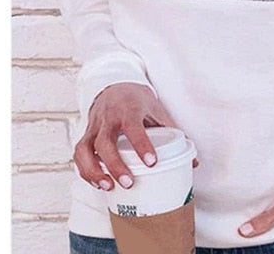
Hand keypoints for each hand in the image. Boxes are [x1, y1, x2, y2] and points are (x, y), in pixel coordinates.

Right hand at [73, 82, 198, 190]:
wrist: (116, 86)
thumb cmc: (138, 101)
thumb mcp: (157, 110)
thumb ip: (174, 134)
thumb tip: (193, 162)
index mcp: (129, 108)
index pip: (133, 126)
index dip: (142, 144)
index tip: (151, 162)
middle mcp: (108, 117)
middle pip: (105, 141)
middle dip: (115, 164)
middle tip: (129, 182)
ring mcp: (95, 126)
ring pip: (85, 149)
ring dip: (94, 171)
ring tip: (108, 187)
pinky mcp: (86, 134)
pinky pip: (80, 154)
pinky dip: (86, 170)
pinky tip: (98, 183)